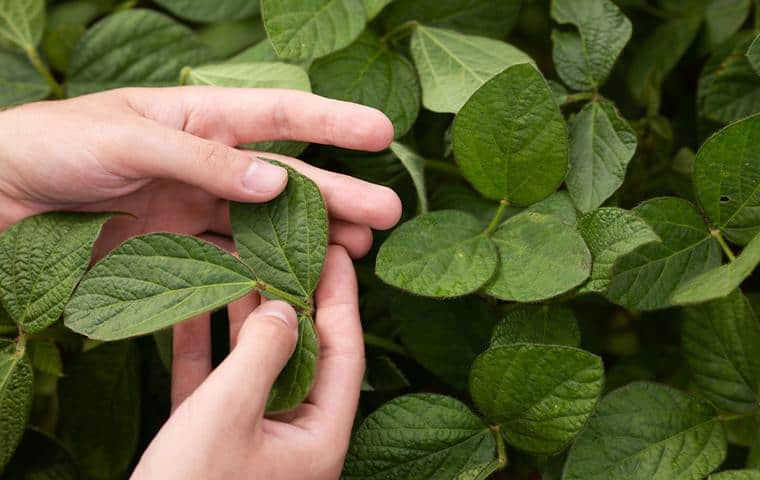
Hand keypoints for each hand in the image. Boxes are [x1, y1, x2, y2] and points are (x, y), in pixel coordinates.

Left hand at [0, 88, 400, 256]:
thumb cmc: (51, 146)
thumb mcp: (128, 139)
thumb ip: (204, 160)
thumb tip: (278, 182)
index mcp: (198, 117)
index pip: (279, 115)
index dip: (332, 122)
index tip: (382, 132)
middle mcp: (205, 162)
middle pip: (286, 179)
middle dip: (340, 194)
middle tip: (389, 213)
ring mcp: (191, 208)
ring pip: (265, 226)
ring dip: (310, 239)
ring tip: (357, 252)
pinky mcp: (171, 249)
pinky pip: (227, 261)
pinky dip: (259, 274)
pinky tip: (290, 284)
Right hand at [132, 246, 363, 479]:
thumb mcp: (227, 415)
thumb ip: (262, 354)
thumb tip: (285, 307)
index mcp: (319, 438)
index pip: (344, 352)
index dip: (341, 298)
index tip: (337, 252)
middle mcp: (294, 438)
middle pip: (302, 352)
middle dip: (289, 299)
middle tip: (284, 250)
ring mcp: (252, 440)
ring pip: (256, 364)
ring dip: (243, 318)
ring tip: (237, 264)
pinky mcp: (211, 443)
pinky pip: (215, 384)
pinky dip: (204, 348)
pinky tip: (191, 309)